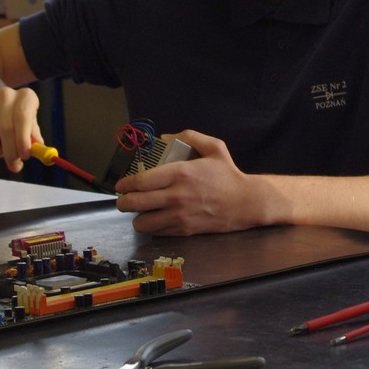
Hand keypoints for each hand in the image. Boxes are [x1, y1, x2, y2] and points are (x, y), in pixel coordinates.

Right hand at [0, 86, 42, 171]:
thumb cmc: (14, 117)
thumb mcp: (29, 124)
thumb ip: (34, 138)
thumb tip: (41, 153)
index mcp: (26, 97)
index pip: (23, 118)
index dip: (23, 140)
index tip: (25, 156)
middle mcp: (5, 95)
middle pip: (6, 130)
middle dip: (11, 153)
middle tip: (14, 165)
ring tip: (1, 149)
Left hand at [114, 130, 268, 235]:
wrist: (246, 203)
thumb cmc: (228, 175)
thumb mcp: (215, 147)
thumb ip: (190, 137)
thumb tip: (165, 137)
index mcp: (181, 173)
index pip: (140, 181)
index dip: (125, 184)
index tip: (122, 185)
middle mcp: (177, 196)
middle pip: (135, 203)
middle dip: (123, 201)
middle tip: (124, 198)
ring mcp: (179, 216)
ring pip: (142, 222)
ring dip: (137, 216)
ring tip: (141, 211)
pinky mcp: (184, 230)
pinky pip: (156, 232)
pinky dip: (152, 226)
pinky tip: (156, 219)